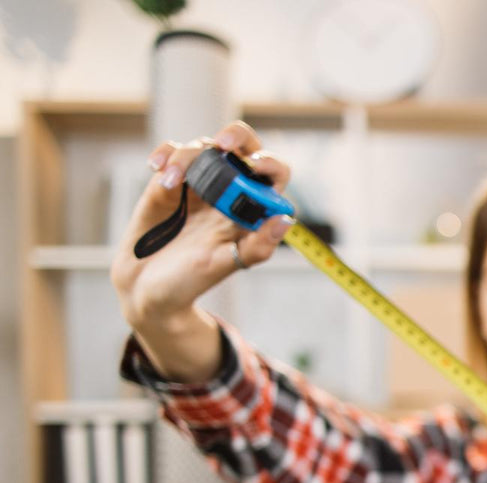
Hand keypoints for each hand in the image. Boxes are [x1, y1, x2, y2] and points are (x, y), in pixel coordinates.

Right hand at [111, 120, 292, 379]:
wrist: (146, 287)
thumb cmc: (191, 281)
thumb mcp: (223, 265)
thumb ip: (256, 247)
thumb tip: (285, 219)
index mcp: (251, 211)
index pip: (273, 176)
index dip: (269, 165)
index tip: (254, 166)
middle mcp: (230, 193)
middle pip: (244, 148)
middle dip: (238, 136)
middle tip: (222, 144)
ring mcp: (200, 184)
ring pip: (204, 148)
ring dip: (188, 156)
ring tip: (168, 181)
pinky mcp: (169, 181)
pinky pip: (172, 153)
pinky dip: (166, 154)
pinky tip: (157, 168)